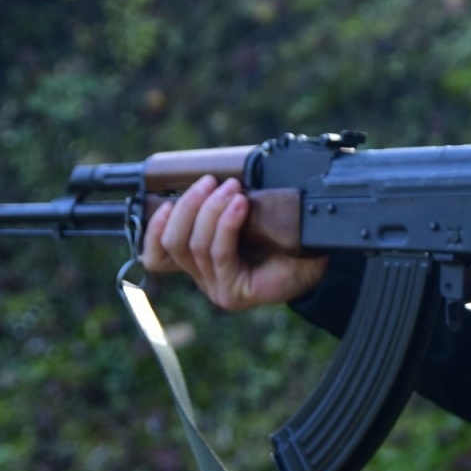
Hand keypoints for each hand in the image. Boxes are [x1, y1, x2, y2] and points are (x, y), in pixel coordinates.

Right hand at [140, 175, 328, 311]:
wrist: (318, 257)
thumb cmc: (282, 236)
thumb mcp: (244, 216)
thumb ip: (217, 207)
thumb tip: (199, 179)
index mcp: (199, 261)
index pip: (157, 255)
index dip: (152, 229)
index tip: (165, 201)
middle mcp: (204, 278)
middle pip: (173, 243)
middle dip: (188, 205)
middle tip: (211, 181)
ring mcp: (218, 288)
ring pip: (195, 245)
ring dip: (210, 209)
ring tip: (233, 189)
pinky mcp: (235, 292)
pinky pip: (220, 253)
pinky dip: (226, 224)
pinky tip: (239, 205)